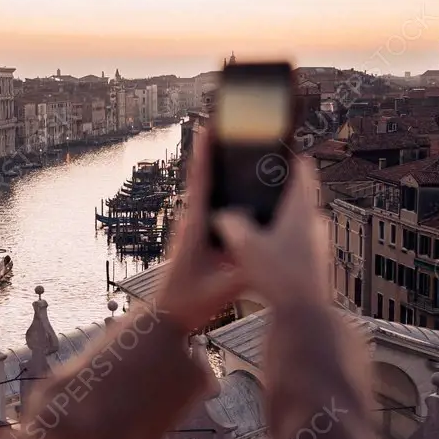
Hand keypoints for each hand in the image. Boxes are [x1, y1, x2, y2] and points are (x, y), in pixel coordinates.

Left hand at [155, 129, 247, 331]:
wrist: (168, 317)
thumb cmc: (189, 302)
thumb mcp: (222, 288)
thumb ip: (245, 272)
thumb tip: (270, 253)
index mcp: (195, 226)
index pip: (201, 182)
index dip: (206, 153)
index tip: (210, 126)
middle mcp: (193, 220)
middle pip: (205, 175)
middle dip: (215, 148)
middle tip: (228, 121)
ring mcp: (195, 227)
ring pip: (208, 188)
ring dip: (219, 164)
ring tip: (235, 141)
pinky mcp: (200, 236)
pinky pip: (213, 203)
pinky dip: (223, 186)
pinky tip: (239, 183)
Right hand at [212, 156, 329, 311]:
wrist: (303, 315)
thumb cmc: (280, 276)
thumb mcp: (246, 244)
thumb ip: (231, 223)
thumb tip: (222, 215)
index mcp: (300, 211)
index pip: (302, 170)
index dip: (289, 156)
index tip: (276, 147)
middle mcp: (314, 223)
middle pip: (298, 195)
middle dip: (277, 190)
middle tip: (256, 186)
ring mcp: (317, 244)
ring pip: (297, 221)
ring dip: (279, 217)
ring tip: (255, 220)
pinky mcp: (314, 263)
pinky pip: (297, 242)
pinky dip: (281, 239)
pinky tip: (264, 252)